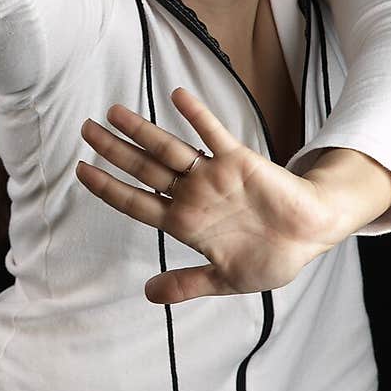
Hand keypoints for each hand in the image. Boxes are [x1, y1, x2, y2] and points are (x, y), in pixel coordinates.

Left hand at [75, 85, 342, 302]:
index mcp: (184, 223)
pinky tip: (177, 96)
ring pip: (169, 149)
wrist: (308, 237)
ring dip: (142, 130)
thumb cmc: (269, 256)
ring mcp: (212, 176)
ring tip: (114, 111)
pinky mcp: (238, 161)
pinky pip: (213, 134)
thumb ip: (186, 284)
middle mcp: (192, 195)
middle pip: (143, 168)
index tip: (81, 171)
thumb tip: (149, 295)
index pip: (135, 202)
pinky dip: (196, 115)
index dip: (107, 188)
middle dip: (113, 150)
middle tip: (86, 128)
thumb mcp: (224, 280)